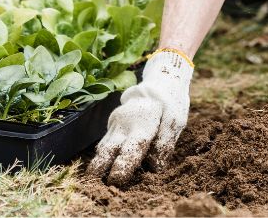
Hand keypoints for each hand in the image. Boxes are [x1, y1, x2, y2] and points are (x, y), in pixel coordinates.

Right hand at [88, 49, 192, 183]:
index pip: (130, 150)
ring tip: (92, 180)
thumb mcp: (176, 121)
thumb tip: (155, 167)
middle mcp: (124, 124)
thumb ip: (165, 143)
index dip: (122, 166)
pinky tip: (98, 168)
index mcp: (142, 124)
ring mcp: (115, 122)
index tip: (115, 181)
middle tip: (93, 184)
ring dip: (97, 163)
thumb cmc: (170, 104)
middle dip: (100, 167)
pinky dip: (101, 155)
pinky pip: (105, 141)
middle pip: (108, 149)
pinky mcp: (112, 123)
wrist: (158, 83)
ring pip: (103, 146)